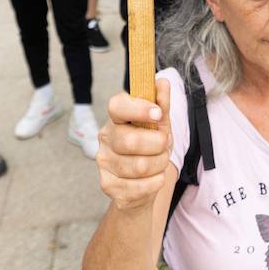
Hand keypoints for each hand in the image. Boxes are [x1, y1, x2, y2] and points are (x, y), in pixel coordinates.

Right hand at [97, 79, 173, 213]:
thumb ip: (161, 105)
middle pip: (131, 141)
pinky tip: (153, 178)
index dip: (138, 109)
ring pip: (139, 165)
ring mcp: (104, 162)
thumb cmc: (150, 147)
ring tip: (159, 161)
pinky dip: (155, 182)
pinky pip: (140, 186)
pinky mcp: (108, 185)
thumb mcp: (160, 125)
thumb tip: (162, 83)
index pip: (117, 106)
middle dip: (158, 145)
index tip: (157, 114)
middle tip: (164, 144)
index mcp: (116, 117)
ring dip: (159, 164)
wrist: (143, 183)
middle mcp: (105, 138)